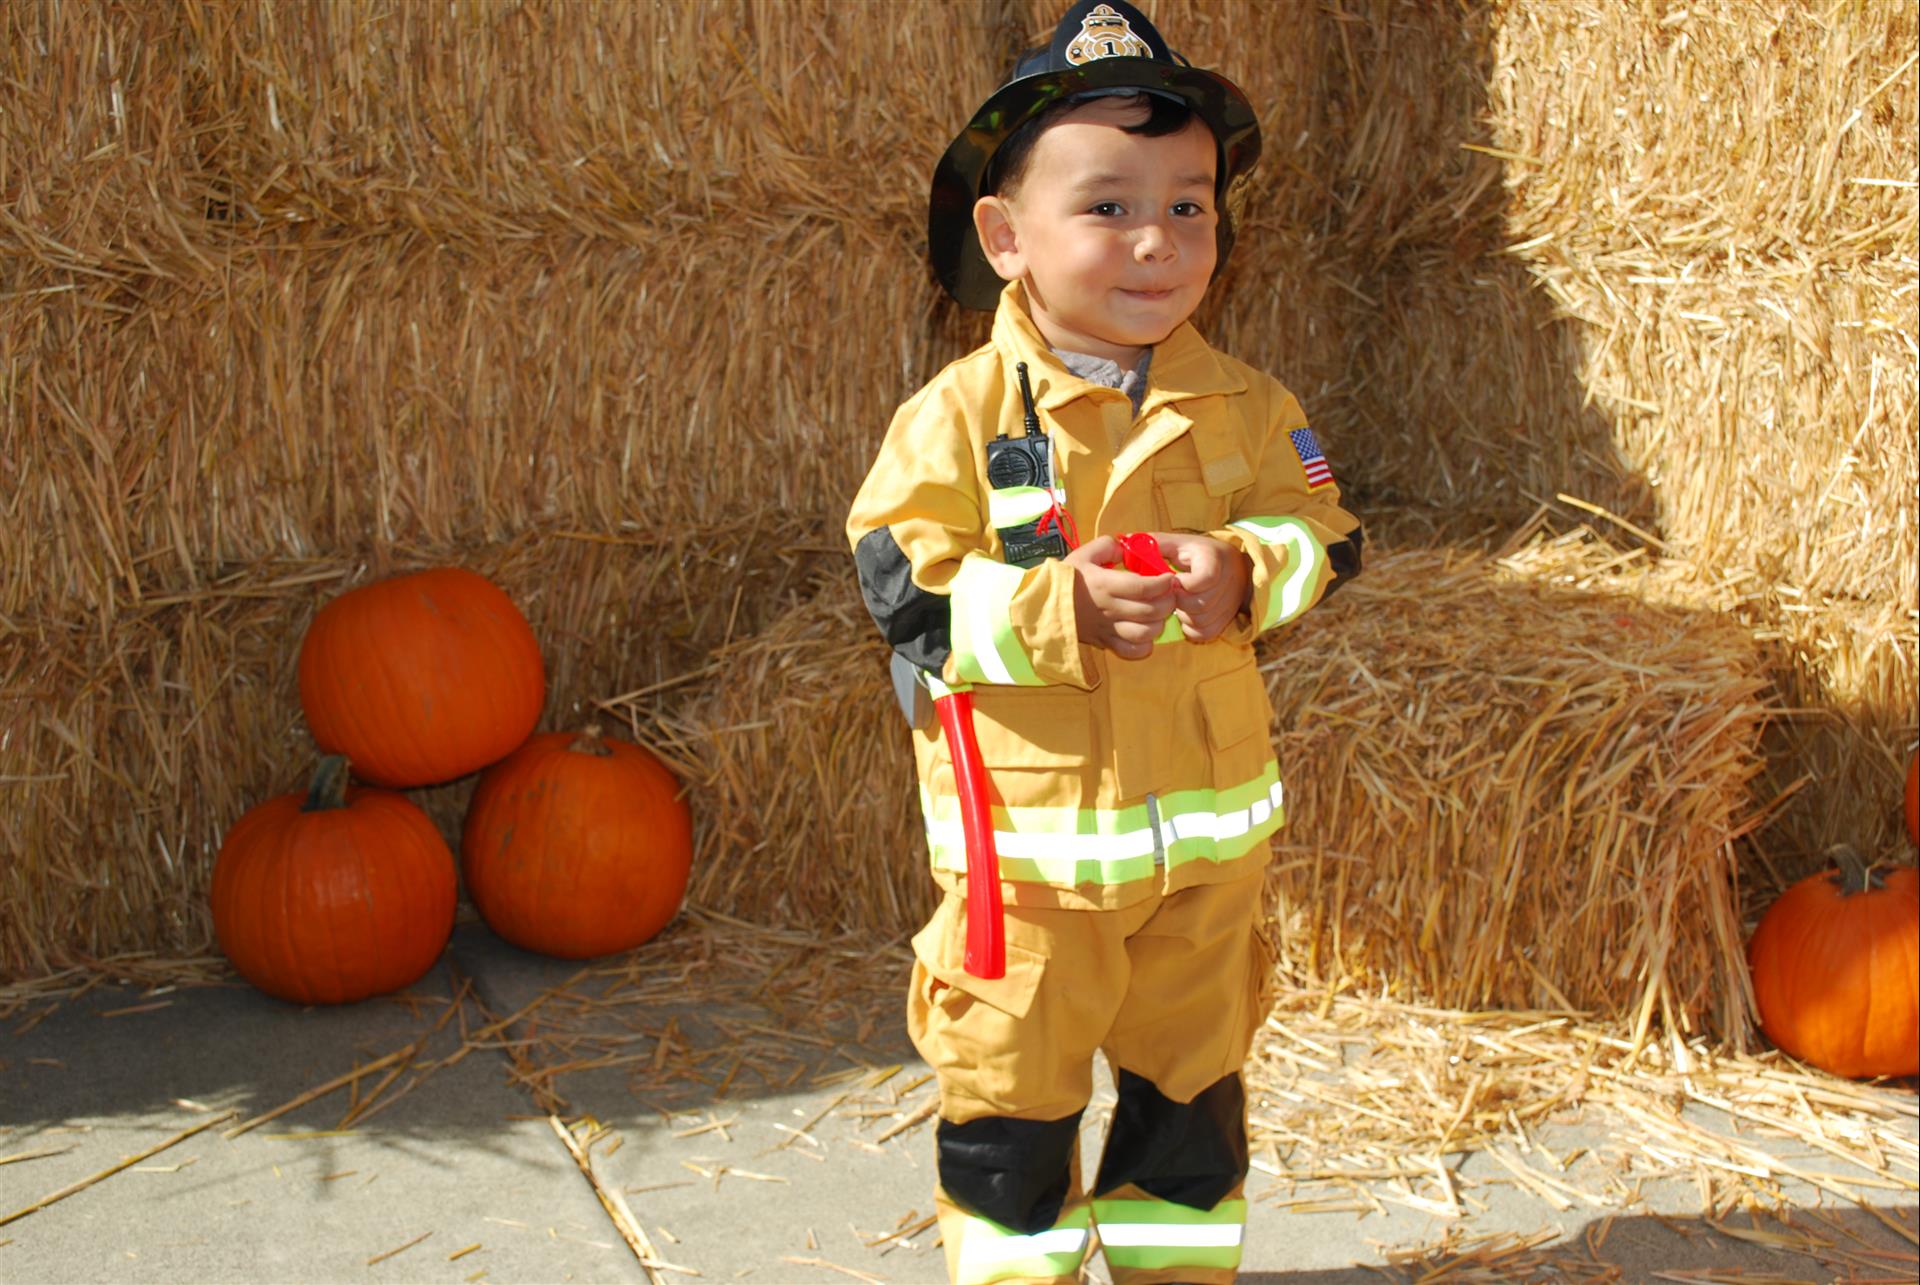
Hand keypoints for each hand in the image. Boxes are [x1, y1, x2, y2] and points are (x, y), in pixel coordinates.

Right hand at [1066, 535, 1175, 659]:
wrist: (1041, 606)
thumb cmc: (1064, 579)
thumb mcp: (1084, 553)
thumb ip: (1109, 546)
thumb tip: (1129, 548)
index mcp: (1105, 585)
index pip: (1143, 587)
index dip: (1163, 583)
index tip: (1169, 577)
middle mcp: (1109, 609)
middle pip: (1150, 611)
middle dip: (1167, 602)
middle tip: (1168, 594)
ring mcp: (1107, 629)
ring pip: (1145, 633)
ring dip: (1158, 623)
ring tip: (1158, 613)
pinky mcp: (1104, 642)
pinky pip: (1132, 650)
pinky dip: (1145, 644)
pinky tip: (1145, 632)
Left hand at [1158, 532, 1251, 642]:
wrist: (1234, 566)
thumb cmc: (1198, 554)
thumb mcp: (1179, 543)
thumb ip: (1155, 543)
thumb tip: (1126, 542)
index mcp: (1214, 558)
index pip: (1204, 579)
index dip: (1183, 584)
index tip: (1174, 579)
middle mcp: (1228, 580)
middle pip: (1200, 603)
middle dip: (1180, 601)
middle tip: (1173, 594)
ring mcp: (1230, 601)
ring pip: (1201, 620)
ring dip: (1184, 615)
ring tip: (1180, 603)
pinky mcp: (1228, 618)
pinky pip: (1205, 632)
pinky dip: (1191, 628)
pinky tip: (1187, 615)